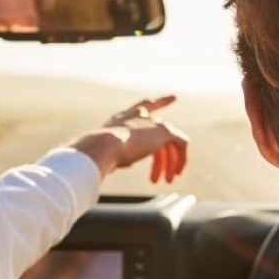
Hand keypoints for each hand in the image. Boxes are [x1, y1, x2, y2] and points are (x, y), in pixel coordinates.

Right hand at [68, 96, 190, 182]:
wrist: (102, 146)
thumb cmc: (96, 154)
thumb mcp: (103, 155)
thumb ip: (112, 156)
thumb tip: (116, 165)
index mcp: (121, 118)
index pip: (144, 105)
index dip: (159, 102)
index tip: (174, 97)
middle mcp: (138, 116)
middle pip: (159, 129)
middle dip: (165, 154)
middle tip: (163, 177)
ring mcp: (152, 121)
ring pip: (169, 142)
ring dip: (169, 163)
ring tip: (167, 181)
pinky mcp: (164, 130)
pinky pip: (181, 143)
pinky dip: (182, 159)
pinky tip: (177, 173)